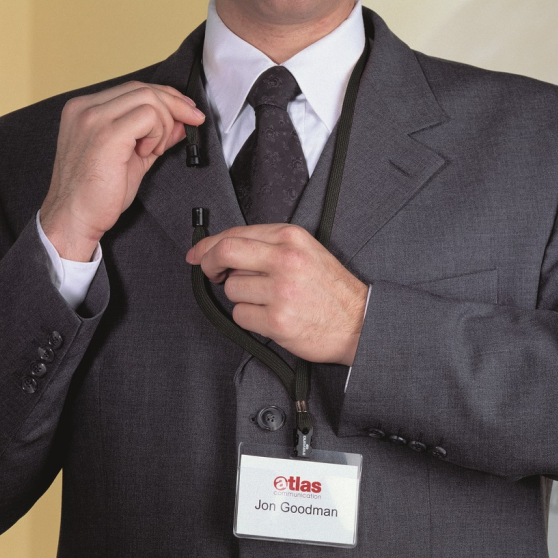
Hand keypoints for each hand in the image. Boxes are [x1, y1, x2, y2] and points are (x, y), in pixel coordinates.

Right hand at [40, 81, 204, 260]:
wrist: (74, 218)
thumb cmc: (96, 195)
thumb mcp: (133, 159)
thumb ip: (154, 138)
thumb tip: (181, 124)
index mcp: (86, 110)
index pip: (134, 89)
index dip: (166, 97)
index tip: (187, 111)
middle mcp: (86, 108)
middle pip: (143, 89)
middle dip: (175, 105)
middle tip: (193, 122)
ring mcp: (93, 118)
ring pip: (148, 99)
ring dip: (164, 125)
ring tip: (154, 151)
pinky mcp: (106, 134)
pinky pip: (148, 117)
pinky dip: (157, 134)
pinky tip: (148, 153)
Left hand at [186, 224, 368, 365]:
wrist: (360, 323)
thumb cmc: (332, 291)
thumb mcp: (306, 252)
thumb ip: (269, 245)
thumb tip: (223, 249)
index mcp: (291, 238)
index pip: (236, 233)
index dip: (209, 244)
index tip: (197, 254)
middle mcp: (285, 260)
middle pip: (225, 253)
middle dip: (208, 263)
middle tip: (210, 273)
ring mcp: (280, 291)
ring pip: (231, 288)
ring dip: (241, 297)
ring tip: (268, 301)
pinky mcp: (277, 320)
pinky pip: (240, 315)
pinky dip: (250, 318)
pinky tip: (271, 317)